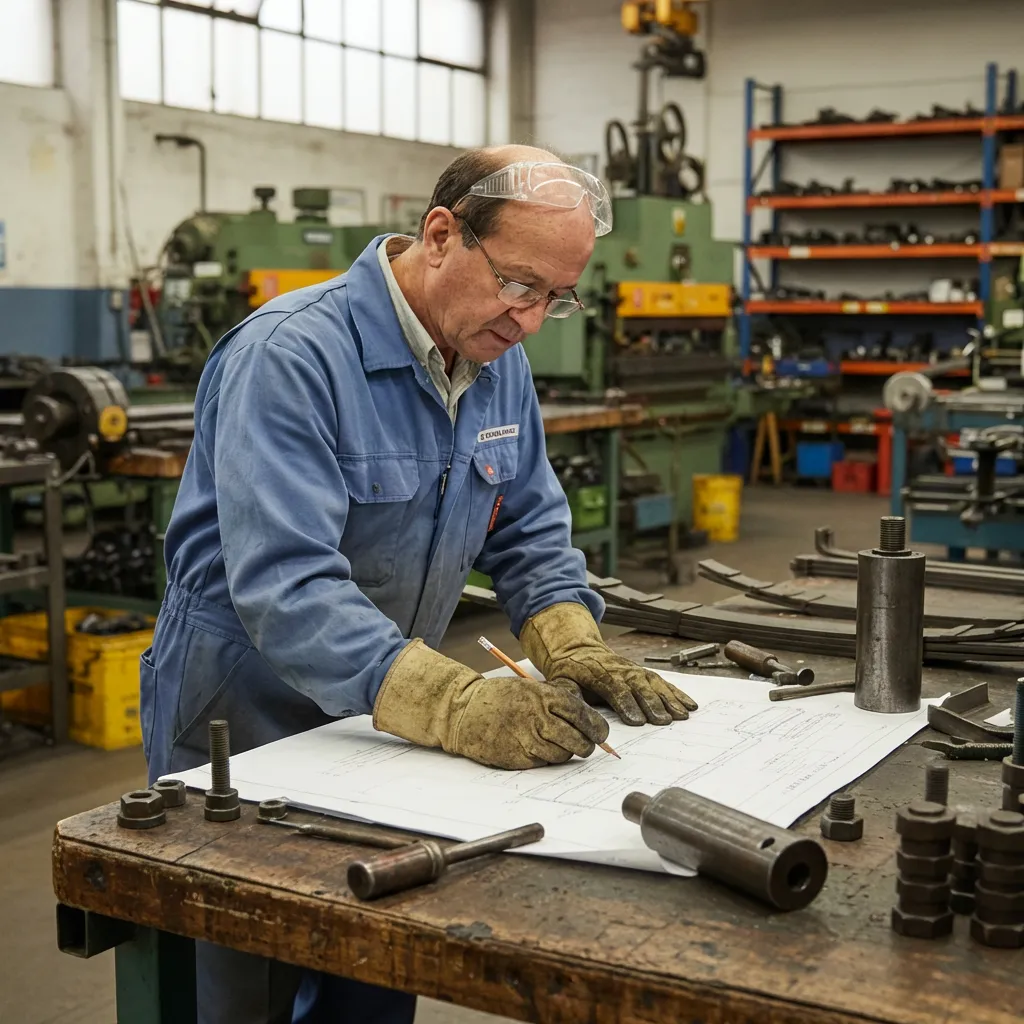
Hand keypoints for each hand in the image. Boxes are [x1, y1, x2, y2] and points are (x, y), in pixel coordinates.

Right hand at [373, 639, 609, 768]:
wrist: (463, 711)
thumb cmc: (499, 698)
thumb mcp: (530, 688)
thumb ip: (556, 700)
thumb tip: (586, 720)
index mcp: (543, 696)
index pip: (582, 714)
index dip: (597, 727)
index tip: (601, 733)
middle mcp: (537, 718)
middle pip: (578, 740)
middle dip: (588, 745)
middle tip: (588, 745)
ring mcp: (527, 739)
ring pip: (562, 755)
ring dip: (566, 753)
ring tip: (560, 745)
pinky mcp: (517, 758)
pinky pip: (543, 763)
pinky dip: (546, 759)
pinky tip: (538, 748)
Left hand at [519, 603, 697, 725]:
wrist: (578, 649)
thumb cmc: (568, 670)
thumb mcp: (560, 680)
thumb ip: (567, 694)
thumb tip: (572, 710)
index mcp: (598, 673)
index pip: (614, 688)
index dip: (626, 704)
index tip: (637, 721)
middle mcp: (620, 670)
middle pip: (638, 687)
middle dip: (652, 704)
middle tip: (664, 721)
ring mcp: (634, 670)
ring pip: (654, 684)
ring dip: (669, 699)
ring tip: (682, 716)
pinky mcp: (642, 673)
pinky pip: (662, 682)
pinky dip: (676, 693)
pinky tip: (689, 704)